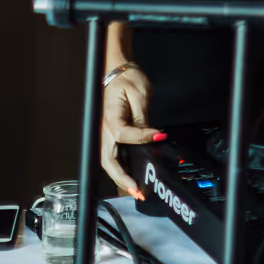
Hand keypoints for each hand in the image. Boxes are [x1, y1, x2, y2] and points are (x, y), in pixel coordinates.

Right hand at [100, 64, 161, 195]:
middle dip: (122, 178)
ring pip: (110, 162)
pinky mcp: (111, 135)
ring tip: (136, 190)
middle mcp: (105, 130)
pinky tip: (134, 176)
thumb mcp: (140, 94)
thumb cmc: (127, 79)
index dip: (141, 138)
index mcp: (110, 118)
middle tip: (137, 190)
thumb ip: (143, 118)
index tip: (158, 135)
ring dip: (121, 177)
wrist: (117, 72)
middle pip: (108, 160)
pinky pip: (115, 155)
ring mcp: (106, 134)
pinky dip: (123, 168)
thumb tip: (151, 136)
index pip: (124, 134)